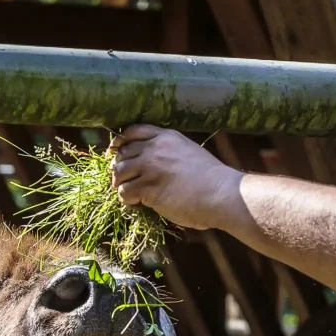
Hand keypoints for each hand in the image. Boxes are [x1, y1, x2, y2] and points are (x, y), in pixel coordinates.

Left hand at [110, 125, 242, 230]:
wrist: (220, 193)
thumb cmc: (211, 178)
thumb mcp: (189, 152)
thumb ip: (170, 152)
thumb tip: (154, 162)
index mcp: (166, 137)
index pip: (132, 131)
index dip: (120, 142)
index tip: (116, 152)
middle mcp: (155, 148)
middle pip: (122, 153)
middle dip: (119, 167)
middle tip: (122, 180)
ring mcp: (150, 167)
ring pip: (119, 172)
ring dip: (120, 184)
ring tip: (128, 193)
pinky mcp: (148, 188)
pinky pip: (125, 192)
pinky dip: (126, 199)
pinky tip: (136, 203)